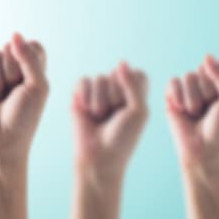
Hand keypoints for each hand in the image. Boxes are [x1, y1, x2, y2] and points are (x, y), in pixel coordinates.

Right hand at [0, 33, 47, 162]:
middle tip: (11, 93)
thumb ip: (30, 58)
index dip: (29, 60)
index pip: (32, 45)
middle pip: (10, 47)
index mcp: (31, 68)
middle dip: (11, 72)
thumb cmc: (23, 118)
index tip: (29, 82)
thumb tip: (14, 34)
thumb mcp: (38, 86)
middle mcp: (11, 67)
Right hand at [72, 62, 147, 183]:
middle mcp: (117, 89)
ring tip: (99, 117)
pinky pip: (83, 81)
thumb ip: (133, 84)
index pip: (137, 74)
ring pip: (99, 78)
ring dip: (99, 101)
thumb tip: (121, 62)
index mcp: (136, 93)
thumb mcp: (138, 111)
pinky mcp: (80, 95)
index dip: (133, 89)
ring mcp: (98, 92)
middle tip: (113, 117)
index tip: (131, 110)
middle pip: (117, 74)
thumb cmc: (123, 138)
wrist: (99, 156)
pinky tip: (86, 110)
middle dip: (115, 96)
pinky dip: (85, 96)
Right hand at [166, 55, 218, 178]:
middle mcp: (207, 86)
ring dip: (192, 98)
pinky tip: (181, 110)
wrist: (203, 153)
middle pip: (204, 68)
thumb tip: (206, 56)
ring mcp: (189, 91)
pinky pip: (172, 82)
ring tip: (195, 114)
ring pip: (187, 76)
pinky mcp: (172, 97)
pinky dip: (177, 96)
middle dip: (206, 90)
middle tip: (209, 110)